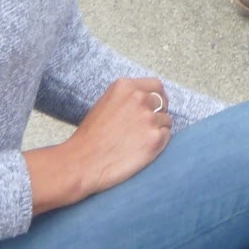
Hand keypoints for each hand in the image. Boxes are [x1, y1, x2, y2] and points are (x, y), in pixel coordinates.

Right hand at [63, 76, 171, 195]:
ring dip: (157, 130)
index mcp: (125, 86)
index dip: (157, 97)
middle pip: (163, 102)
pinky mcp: (155, 138)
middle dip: (158, 113)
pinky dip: (158, 143)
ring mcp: (149, 118)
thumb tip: (147, 99)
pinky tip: (141, 149)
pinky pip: (166, 136)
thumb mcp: (106, 104)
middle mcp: (139, 98)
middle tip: (147, 127)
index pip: (156, 85)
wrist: (82, 162)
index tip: (156, 107)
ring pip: (166, 121)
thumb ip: (127, 98)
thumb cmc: (90, 137)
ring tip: (137, 142)